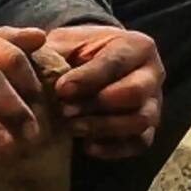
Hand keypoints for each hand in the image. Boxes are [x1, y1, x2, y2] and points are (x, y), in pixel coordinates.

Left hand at [43, 24, 163, 160]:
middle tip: (64, 110)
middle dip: (97, 104)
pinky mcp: (149, 128)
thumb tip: (36, 55)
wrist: (85, 67)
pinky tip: (86, 146)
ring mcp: (154, 103)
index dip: (88, 78)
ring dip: (103, 127)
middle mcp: (152, 74)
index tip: (60, 89)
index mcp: (136, 46)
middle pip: (135, 92)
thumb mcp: (65, 42)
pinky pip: (139, 143)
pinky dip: (114, 148)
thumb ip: (55, 48)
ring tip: (72, 127)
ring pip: (140, 120)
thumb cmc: (74, 52)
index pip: (117, 62)